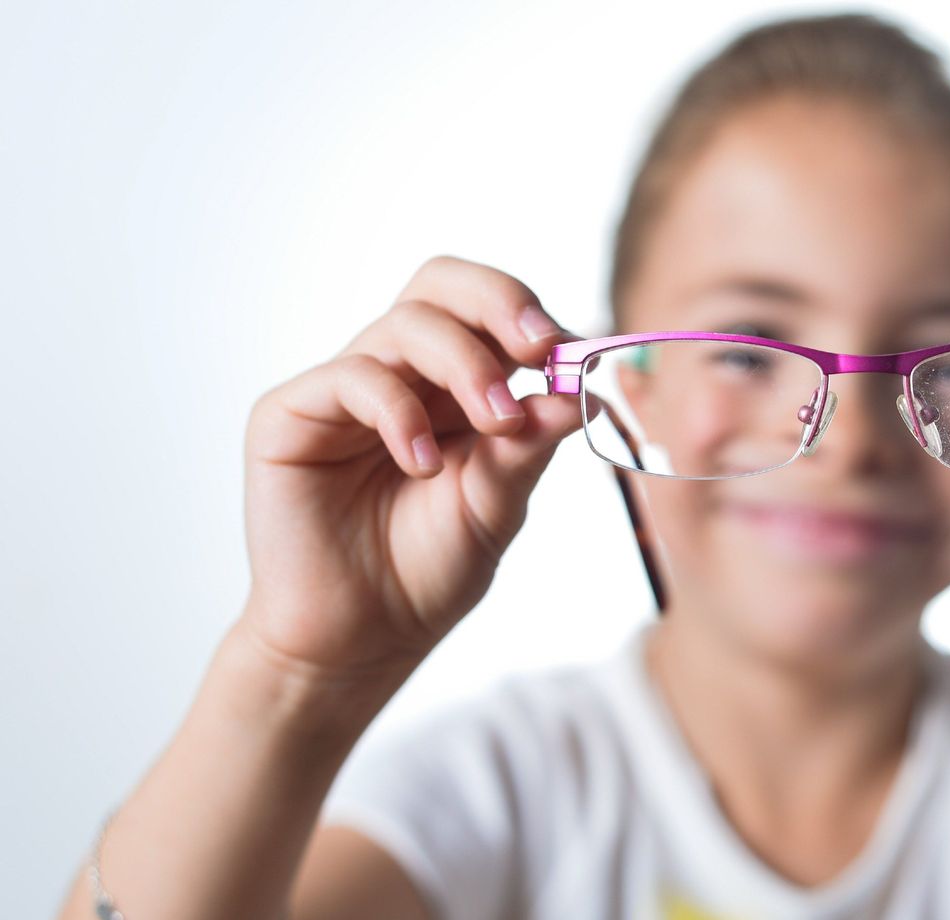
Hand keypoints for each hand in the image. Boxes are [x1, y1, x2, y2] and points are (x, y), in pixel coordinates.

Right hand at [239, 256, 588, 683]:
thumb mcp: (498, 503)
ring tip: (496, 426)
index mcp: (451, 386)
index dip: (534, 319)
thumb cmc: (427, 572)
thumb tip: (580, 389)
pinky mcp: (291, 414)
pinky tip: (423, 463)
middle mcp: (398, 374)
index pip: (488, 312)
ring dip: (466, 366)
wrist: (361, 640)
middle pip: (441, 285)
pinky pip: (353, 375)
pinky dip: (401, 411)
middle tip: (540, 346)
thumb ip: (530, 444)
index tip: (577, 353)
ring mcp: (343, 390)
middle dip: (500, 302)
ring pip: (407, 324)